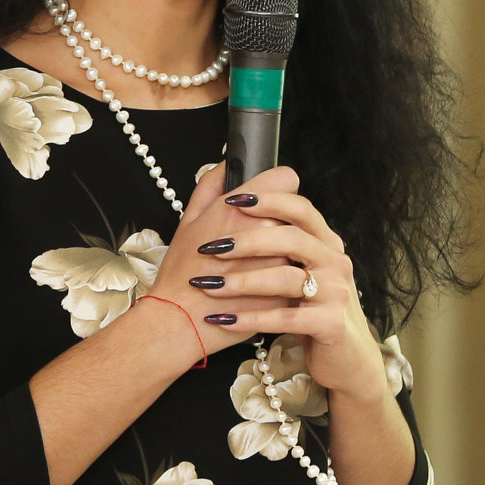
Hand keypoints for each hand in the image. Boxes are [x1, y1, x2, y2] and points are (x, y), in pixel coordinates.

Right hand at [151, 162, 295, 361]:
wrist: (181, 320)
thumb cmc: (182, 270)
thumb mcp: (189, 219)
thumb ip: (211, 184)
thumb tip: (228, 164)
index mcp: (242, 209)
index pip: (287, 179)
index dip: (278, 188)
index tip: (270, 202)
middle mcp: (269, 232)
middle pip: (297, 211)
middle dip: (282, 221)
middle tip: (260, 237)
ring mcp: (282, 264)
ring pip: (303, 245)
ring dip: (289, 250)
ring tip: (262, 265)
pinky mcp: (289, 293)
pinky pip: (300, 277)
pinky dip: (289, 279)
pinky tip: (265, 288)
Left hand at [166, 164, 387, 400]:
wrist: (344, 358)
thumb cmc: (310, 307)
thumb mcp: (298, 269)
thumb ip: (276, 237)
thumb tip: (236, 196)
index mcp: (325, 242)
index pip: (301, 209)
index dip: (269, 200)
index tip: (232, 200)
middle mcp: (335, 261)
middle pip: (292, 238)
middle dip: (248, 240)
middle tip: (211, 247)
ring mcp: (336, 292)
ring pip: (287, 278)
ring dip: (243, 281)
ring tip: (209, 285)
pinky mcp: (331, 324)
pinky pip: (286, 318)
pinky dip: (251, 318)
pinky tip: (223, 319)